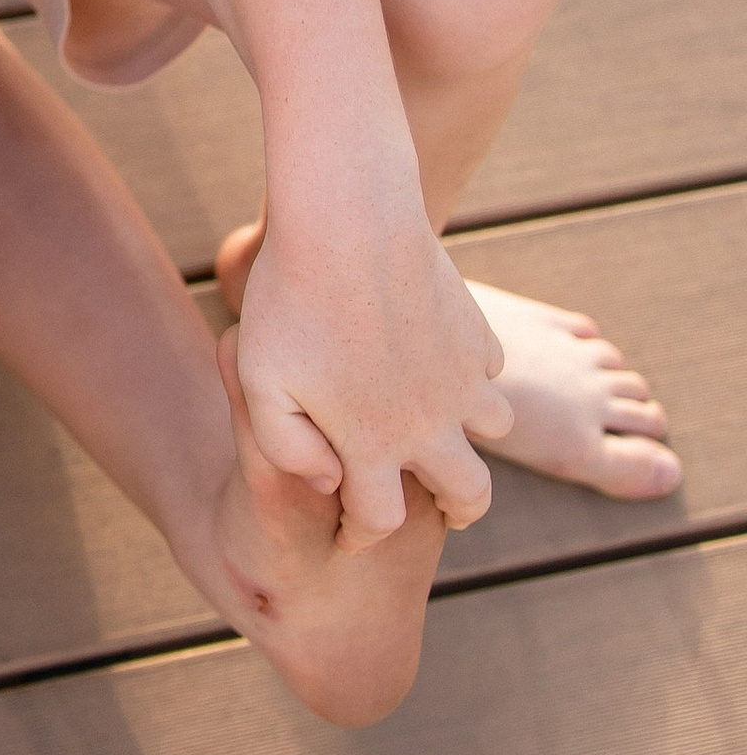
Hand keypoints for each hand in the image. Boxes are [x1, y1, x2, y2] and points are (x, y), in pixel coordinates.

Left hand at [232, 186, 507, 546]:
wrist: (347, 220)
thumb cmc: (289, 301)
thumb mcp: (258, 381)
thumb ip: (285, 447)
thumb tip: (332, 482)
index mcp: (371, 443)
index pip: (379, 521)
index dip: (362, 535)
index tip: (350, 531)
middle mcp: (430, 420)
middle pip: (471, 496)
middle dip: (459, 512)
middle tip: (442, 508)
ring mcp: (462, 375)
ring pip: (495, 430)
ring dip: (473, 439)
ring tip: (445, 432)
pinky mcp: (476, 331)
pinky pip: (490, 370)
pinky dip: (474, 378)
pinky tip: (443, 363)